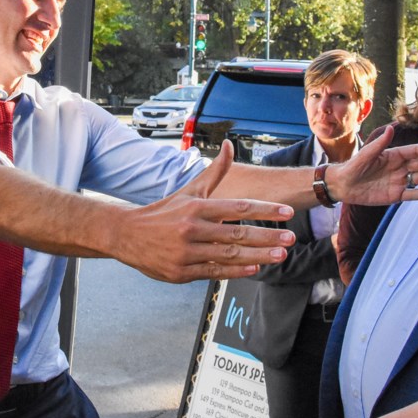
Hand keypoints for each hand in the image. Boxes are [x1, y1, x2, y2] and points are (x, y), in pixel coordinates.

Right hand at [113, 141, 296, 282]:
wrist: (126, 235)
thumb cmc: (164, 212)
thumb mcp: (190, 190)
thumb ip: (215, 171)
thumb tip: (230, 145)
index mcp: (197, 207)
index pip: (238, 206)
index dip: (265, 210)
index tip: (287, 213)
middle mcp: (192, 229)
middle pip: (237, 233)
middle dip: (267, 236)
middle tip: (290, 239)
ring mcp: (187, 252)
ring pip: (229, 255)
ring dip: (258, 256)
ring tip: (280, 255)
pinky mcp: (182, 272)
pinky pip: (214, 272)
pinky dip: (236, 271)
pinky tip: (255, 268)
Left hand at [328, 126, 417, 204]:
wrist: (343, 185)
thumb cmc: (353, 167)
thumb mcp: (366, 155)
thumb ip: (379, 144)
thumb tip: (391, 128)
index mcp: (394, 154)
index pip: (416, 152)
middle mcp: (399, 167)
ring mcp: (399, 181)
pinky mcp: (395, 195)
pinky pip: (412, 194)